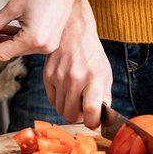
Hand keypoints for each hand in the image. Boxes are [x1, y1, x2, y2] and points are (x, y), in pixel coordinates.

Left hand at [0, 0, 80, 60]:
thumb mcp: (13, 6)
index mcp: (33, 39)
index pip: (1, 53)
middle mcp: (42, 46)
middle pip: (8, 52)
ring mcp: (47, 45)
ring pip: (16, 48)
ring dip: (0, 42)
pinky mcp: (49, 40)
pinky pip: (26, 43)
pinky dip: (13, 38)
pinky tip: (0, 32)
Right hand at [43, 0, 111, 128]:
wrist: (73, 30)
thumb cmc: (91, 53)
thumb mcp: (105, 72)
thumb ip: (104, 96)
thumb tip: (101, 118)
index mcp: (94, 78)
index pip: (91, 111)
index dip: (93, 122)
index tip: (94, 122)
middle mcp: (75, 78)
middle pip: (71, 115)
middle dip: (78, 116)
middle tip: (83, 108)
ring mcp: (59, 77)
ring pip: (60, 110)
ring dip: (68, 108)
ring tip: (75, 95)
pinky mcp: (47, 75)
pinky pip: (52, 100)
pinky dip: (59, 99)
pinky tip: (66, 87)